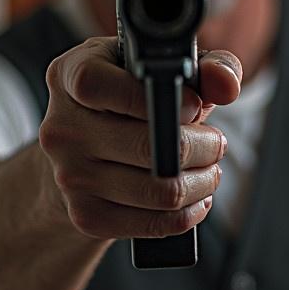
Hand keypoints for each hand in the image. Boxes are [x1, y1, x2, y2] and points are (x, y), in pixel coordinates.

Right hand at [39, 37, 241, 241]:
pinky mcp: (86, 216)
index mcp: (71, 75)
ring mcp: (69, 176)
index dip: (153, 97)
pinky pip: (154, 224)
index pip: (97, 85)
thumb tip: (226, 85)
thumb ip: (204, 66)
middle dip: (203, 146)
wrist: (81, 156)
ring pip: (160, 190)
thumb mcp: (159, 69)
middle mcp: (62, 127)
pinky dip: (189, 213)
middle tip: (216, 142)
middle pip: (147, 146)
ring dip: (203, 181)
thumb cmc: (130, 103)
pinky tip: (196, 197)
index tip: (193, 105)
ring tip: (210, 169)